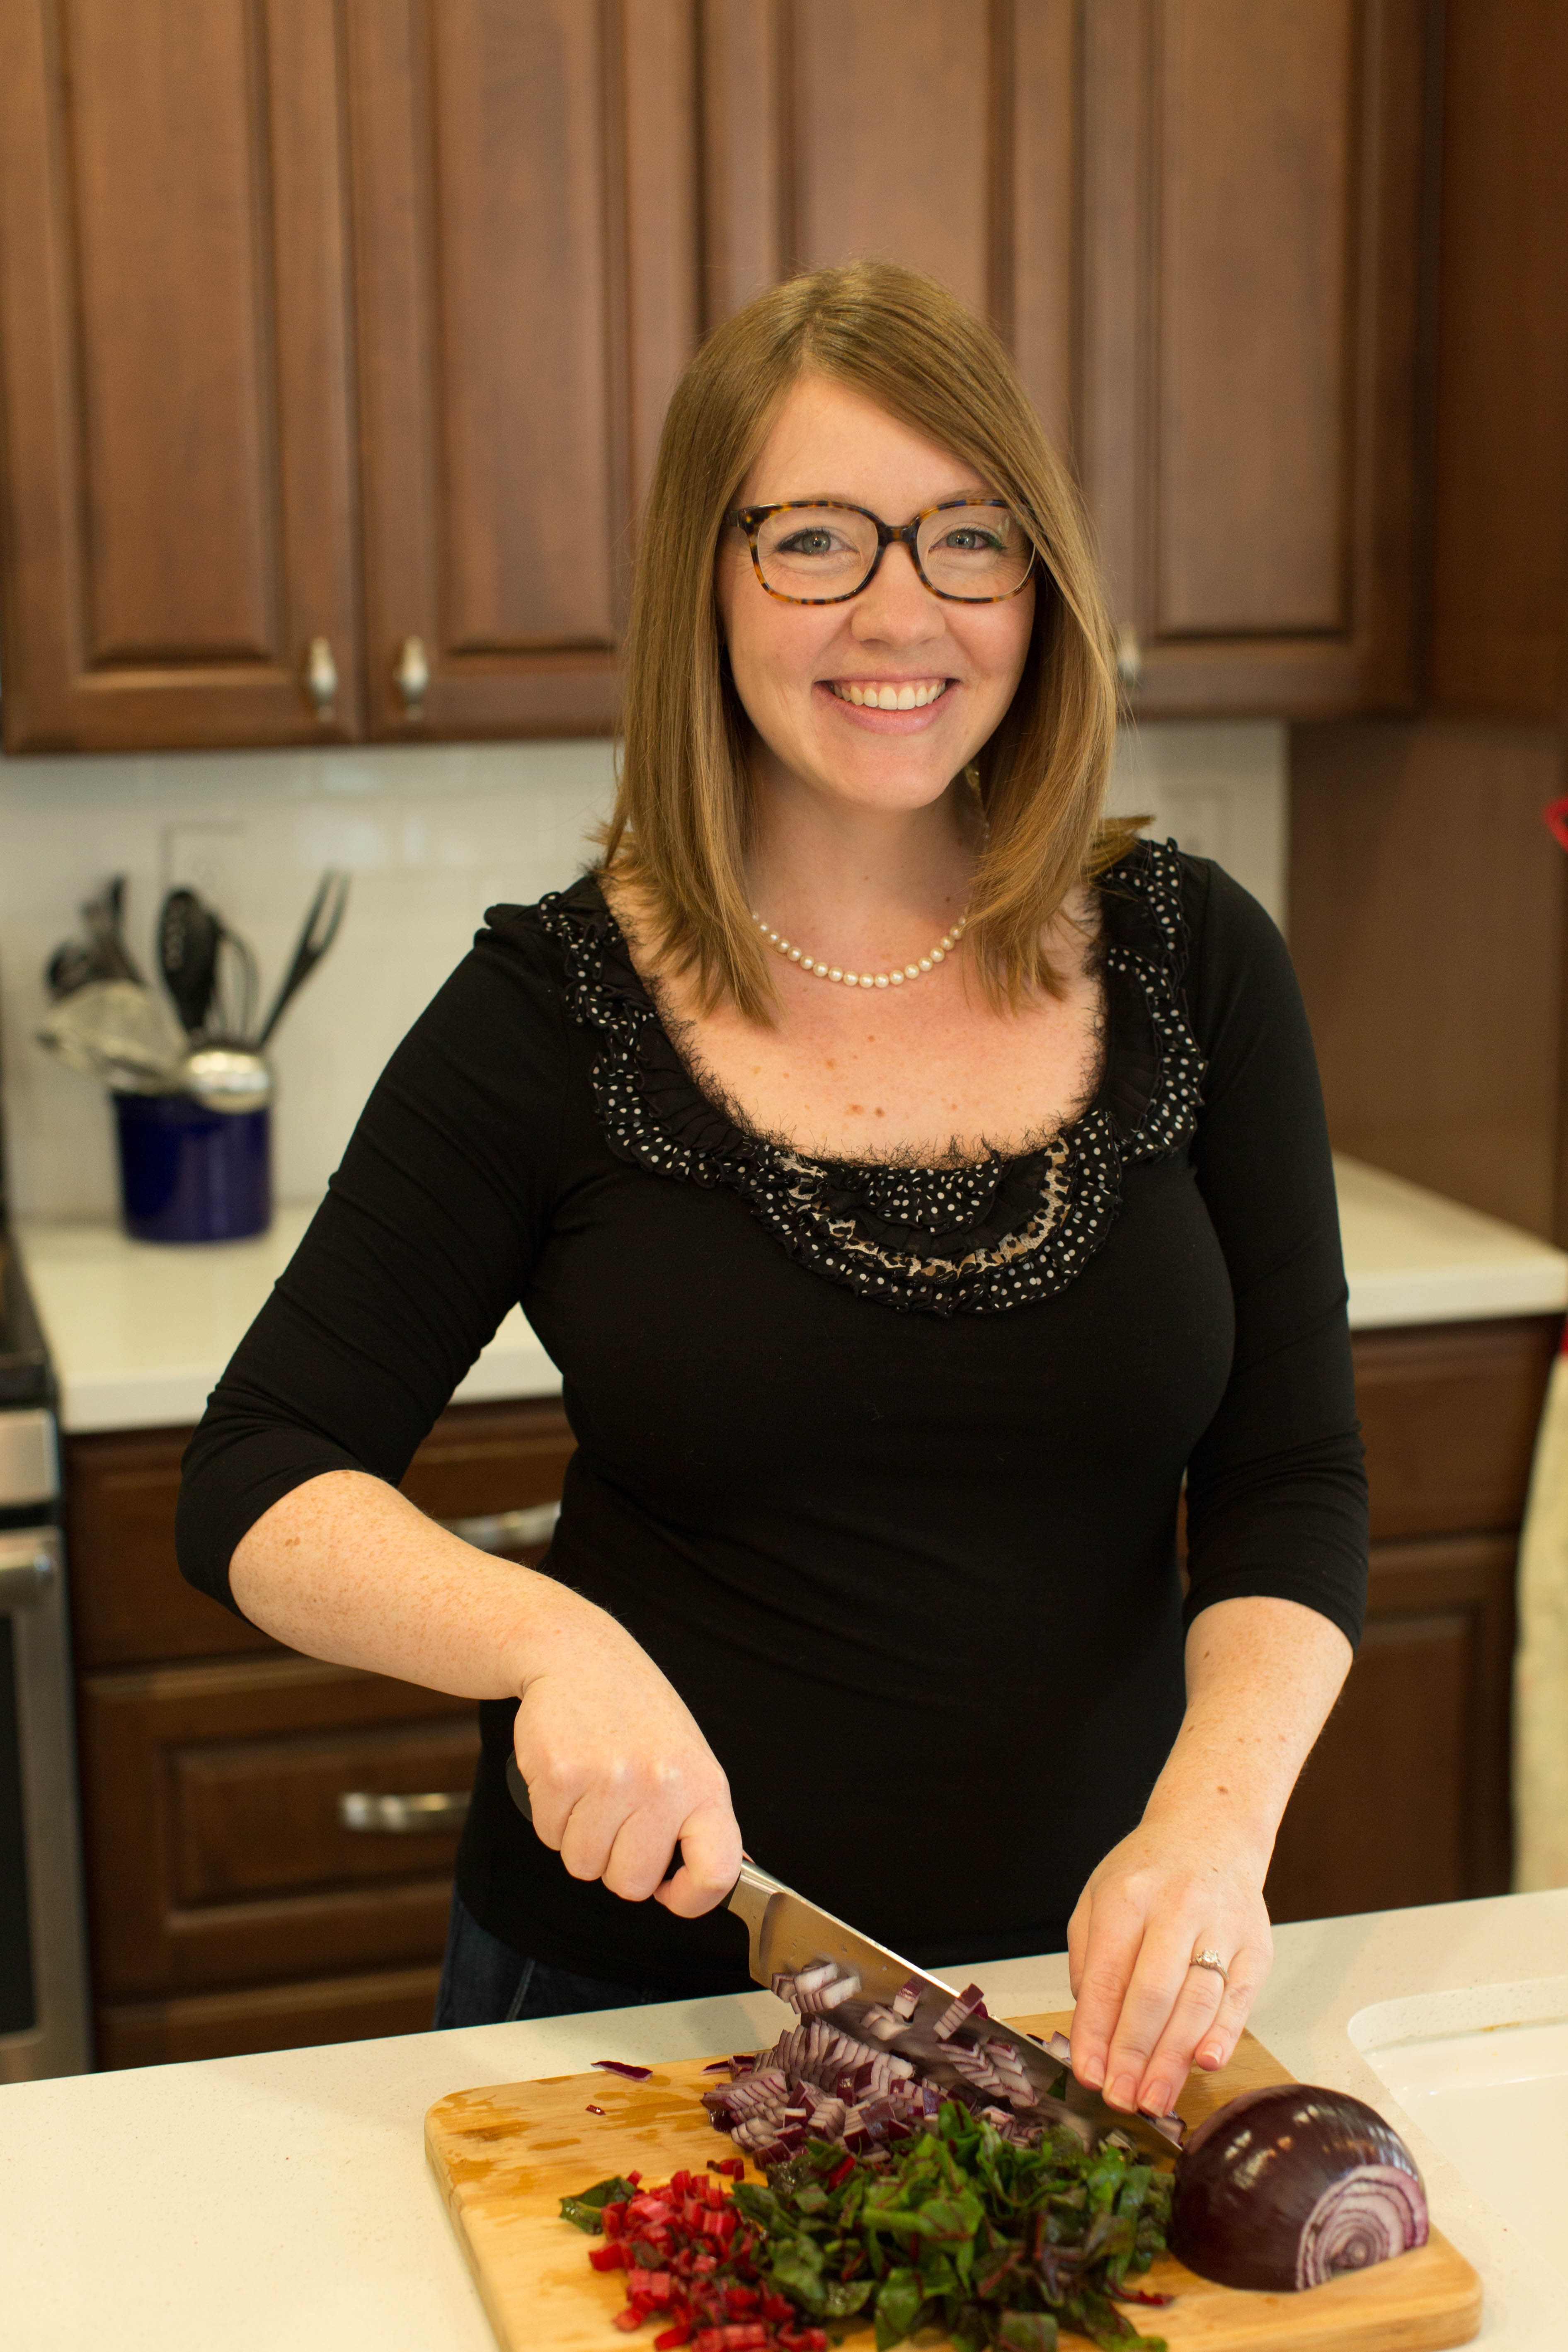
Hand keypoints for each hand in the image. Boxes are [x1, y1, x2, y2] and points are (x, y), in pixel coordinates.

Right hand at [512, 1595, 741, 1919]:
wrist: (580, 1656)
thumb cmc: (637, 1716)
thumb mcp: (687, 1758)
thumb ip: (697, 1820)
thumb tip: (710, 1884)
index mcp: (704, 1785)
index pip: (716, 1873)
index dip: (692, 1899)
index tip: (671, 1891)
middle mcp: (662, 1785)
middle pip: (632, 1885)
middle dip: (616, 1862)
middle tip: (617, 1815)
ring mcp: (610, 1780)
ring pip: (583, 1865)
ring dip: (580, 1837)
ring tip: (592, 1786)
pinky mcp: (561, 1775)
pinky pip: (549, 1836)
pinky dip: (552, 1814)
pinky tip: (568, 1773)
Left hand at [1065, 1813, 1272, 2120]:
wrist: (1211, 1830)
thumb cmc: (1148, 1873)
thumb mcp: (1098, 1898)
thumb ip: (1090, 1961)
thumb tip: (1091, 2026)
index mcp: (1127, 1897)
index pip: (1108, 1977)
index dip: (1096, 2032)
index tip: (1088, 2073)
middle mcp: (1177, 1908)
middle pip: (1153, 1994)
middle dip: (1134, 2054)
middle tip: (1121, 2098)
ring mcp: (1222, 1927)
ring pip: (1196, 2002)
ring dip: (1174, 2058)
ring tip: (1154, 2098)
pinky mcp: (1257, 1945)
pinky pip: (1239, 1998)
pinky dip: (1223, 2035)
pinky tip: (1204, 2064)